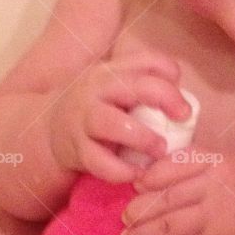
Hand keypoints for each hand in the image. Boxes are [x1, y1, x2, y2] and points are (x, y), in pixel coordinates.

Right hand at [49, 51, 189, 181]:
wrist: (49, 131)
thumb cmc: (98, 110)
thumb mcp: (117, 90)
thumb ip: (147, 89)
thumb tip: (185, 103)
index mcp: (112, 71)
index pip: (147, 61)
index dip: (171, 75)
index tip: (182, 101)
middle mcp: (96, 89)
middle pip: (135, 85)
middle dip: (165, 99)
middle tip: (183, 118)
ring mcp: (83, 118)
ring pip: (113, 123)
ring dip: (143, 137)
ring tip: (160, 150)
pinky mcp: (76, 148)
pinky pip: (99, 161)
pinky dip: (121, 170)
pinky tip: (136, 173)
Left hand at [120, 147, 234, 234]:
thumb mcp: (221, 161)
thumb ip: (188, 162)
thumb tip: (142, 174)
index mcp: (215, 162)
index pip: (176, 165)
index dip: (152, 176)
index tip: (135, 184)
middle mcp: (214, 189)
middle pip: (167, 199)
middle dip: (139, 209)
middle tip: (125, 216)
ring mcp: (213, 219)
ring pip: (167, 228)